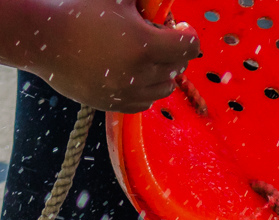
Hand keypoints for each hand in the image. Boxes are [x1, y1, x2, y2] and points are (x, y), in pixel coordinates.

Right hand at [1, 0, 201, 112]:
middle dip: (173, 51)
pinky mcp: (116, 105)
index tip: (180, 28)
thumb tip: (164, 3)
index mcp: (144, 45)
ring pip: (165, 87)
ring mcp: (128, 93)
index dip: (188, 34)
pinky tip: (132, 73)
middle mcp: (140, 73)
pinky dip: (146, 89)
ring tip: (143, 56)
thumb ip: (147, 1)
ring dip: (162, 72)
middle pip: (178, 66)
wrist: (42, 39)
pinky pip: (146, 102)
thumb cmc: (79, 12)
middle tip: (156, 38)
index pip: (189, 46)